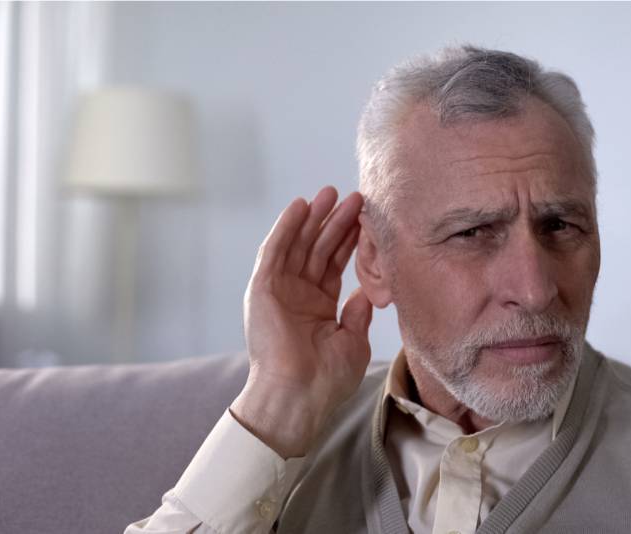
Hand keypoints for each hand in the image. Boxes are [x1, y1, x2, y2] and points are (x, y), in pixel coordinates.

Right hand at [231, 186, 372, 457]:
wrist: (299, 397)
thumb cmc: (326, 380)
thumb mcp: (353, 342)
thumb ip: (358, 313)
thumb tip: (368, 292)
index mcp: (318, 308)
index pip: (335, 265)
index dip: (349, 240)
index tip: (367, 218)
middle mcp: (298, 295)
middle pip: (318, 249)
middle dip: (335, 222)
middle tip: (354, 196)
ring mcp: (279, 291)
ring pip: (298, 244)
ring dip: (313, 218)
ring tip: (331, 193)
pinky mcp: (262, 289)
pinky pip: (275, 251)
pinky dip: (286, 227)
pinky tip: (300, 206)